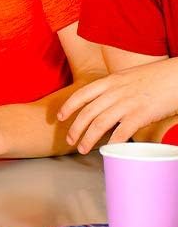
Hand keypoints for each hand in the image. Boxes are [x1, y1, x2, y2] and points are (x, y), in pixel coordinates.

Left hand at [58, 59, 177, 153]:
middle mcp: (114, 92)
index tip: (60, 117)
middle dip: (75, 128)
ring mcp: (126, 103)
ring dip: (88, 138)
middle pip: (87, 112)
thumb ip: (116, 88)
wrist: (175, 76)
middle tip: (69, 140)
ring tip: (82, 149)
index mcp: (109, 81)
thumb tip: (109, 101)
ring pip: (99, 123)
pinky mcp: (140, 115)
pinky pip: (121, 132)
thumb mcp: (128, 77)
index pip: (81, 94)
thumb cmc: (155, 77)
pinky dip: (112, 142)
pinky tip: (108, 150)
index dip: (68, 107)